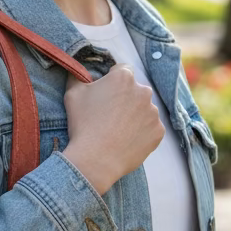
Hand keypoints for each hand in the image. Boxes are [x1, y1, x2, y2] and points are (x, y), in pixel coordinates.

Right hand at [61, 64, 163, 194]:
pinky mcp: (158, 131)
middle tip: (110, 116)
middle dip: (125, 98)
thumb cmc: (83, 125)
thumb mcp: (72, 94)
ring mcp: (153, 112)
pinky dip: (141, 132)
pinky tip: (126, 140)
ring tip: (118, 131)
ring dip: (134, 116)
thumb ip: (78, 76)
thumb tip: (77, 70)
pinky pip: (150, 128)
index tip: (105, 95)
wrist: (96, 160)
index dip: (112, 81)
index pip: (122, 70)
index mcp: (123, 78)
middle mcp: (143, 91)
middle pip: (135, 90)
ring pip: (144, 109)